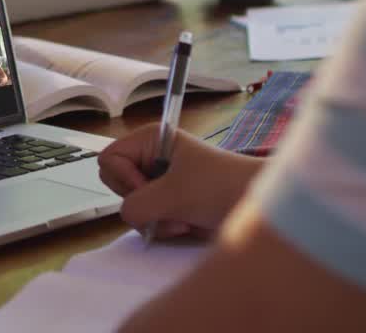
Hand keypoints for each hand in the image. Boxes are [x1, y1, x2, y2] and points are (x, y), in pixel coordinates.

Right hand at [98, 124, 263, 239]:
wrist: (256, 204)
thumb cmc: (222, 187)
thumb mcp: (173, 194)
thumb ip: (136, 204)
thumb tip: (127, 215)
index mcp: (151, 140)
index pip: (109, 159)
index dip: (124, 178)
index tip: (150, 187)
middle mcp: (151, 157)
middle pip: (116, 183)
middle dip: (140, 202)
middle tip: (166, 204)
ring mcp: (159, 181)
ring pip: (132, 205)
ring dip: (155, 219)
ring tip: (183, 217)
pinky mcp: (168, 201)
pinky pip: (146, 218)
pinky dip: (163, 226)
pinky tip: (186, 223)